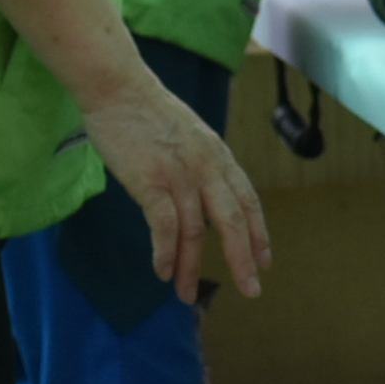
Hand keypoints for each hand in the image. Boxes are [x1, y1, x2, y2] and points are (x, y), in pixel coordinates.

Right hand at [80, 69, 270, 304]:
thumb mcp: (190, 138)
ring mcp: (181, 174)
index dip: (258, 233)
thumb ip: (201, 166)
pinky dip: (165, 253)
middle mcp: (208, 167)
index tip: (264, 260)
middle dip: (243, 259)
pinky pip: (164, 226)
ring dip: (190, 267)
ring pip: (195, 231)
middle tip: (250, 289)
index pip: (247, 201)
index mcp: (219, 156)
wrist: (120, 89)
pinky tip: (162, 272)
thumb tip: (202, 198)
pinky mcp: (151, 180)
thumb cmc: (149, 113)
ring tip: (186, 294)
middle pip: (233, 221)